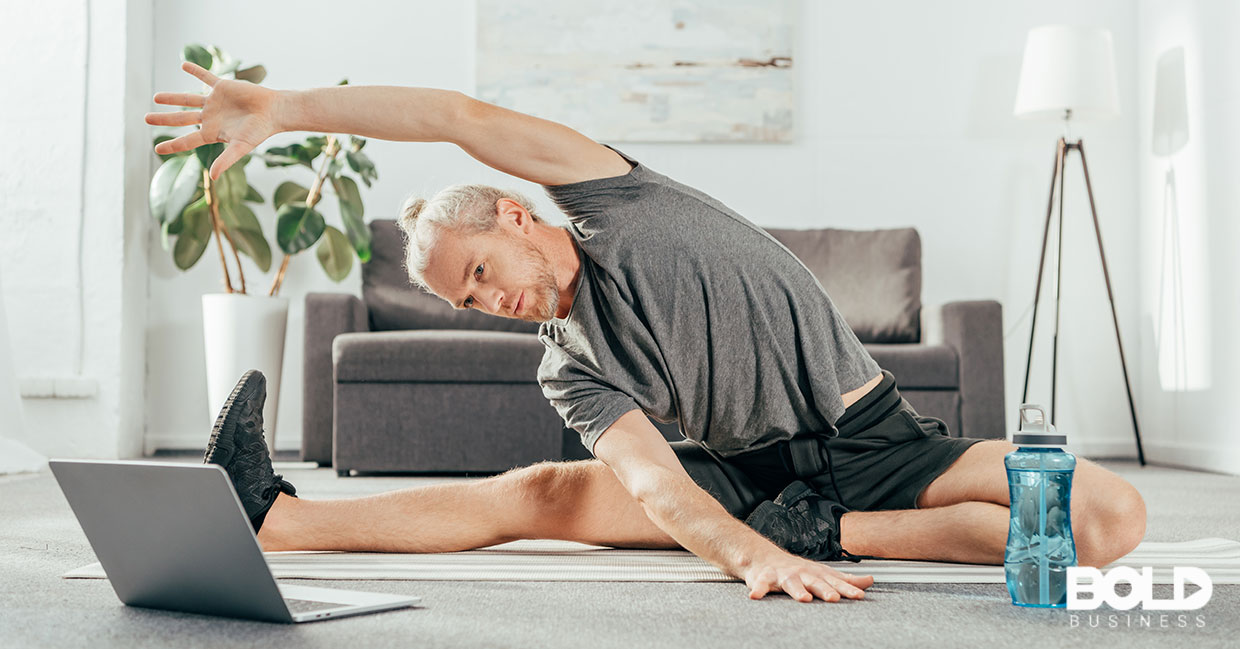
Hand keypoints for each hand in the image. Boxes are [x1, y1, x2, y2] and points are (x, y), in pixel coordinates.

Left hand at [145, 61, 281, 179]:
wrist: (273, 111)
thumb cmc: (259, 131)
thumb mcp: (241, 147)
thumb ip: (226, 160)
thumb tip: (212, 178)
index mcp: (212, 133)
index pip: (187, 140)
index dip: (172, 145)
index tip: (156, 149)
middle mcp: (210, 117)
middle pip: (182, 119)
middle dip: (164, 119)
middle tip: (146, 118)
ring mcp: (215, 102)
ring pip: (188, 99)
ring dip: (172, 97)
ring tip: (156, 97)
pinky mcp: (222, 87)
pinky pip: (205, 77)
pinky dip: (195, 71)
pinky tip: (183, 65)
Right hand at [742, 551, 873, 602]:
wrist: (764, 558)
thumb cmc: (798, 571)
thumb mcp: (823, 574)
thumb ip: (845, 580)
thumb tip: (870, 580)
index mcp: (817, 574)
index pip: (835, 582)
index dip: (848, 589)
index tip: (859, 595)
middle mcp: (802, 573)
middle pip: (816, 582)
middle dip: (825, 589)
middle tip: (834, 598)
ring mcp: (784, 575)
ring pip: (791, 583)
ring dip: (797, 590)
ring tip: (804, 598)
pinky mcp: (765, 578)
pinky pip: (761, 584)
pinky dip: (759, 589)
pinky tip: (756, 595)